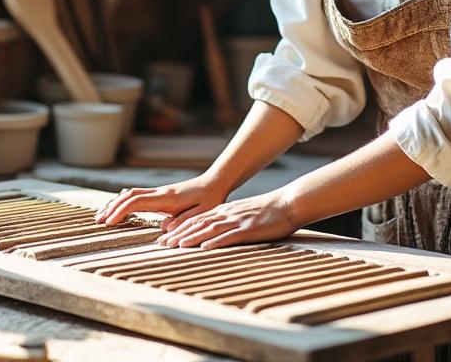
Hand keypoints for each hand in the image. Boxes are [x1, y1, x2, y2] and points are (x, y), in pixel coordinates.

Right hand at [94, 175, 228, 229]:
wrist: (215, 183)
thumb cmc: (210, 200)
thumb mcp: (202, 213)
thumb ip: (184, 221)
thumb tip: (164, 229)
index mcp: (166, 198)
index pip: (136, 201)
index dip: (120, 211)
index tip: (108, 222)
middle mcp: (159, 193)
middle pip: (128, 196)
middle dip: (112, 208)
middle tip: (98, 221)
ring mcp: (159, 192)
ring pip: (131, 194)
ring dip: (115, 204)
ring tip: (102, 216)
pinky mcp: (160, 194)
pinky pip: (137, 195)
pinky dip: (124, 201)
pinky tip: (118, 206)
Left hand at [154, 190, 299, 248]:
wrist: (288, 202)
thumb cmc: (269, 211)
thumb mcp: (244, 214)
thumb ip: (230, 221)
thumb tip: (216, 232)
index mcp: (225, 211)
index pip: (196, 219)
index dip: (179, 228)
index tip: (165, 237)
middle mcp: (227, 214)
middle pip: (198, 224)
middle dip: (178, 234)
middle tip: (162, 244)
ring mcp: (238, 221)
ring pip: (209, 229)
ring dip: (191, 237)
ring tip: (176, 246)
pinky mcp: (249, 228)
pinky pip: (230, 236)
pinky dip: (216, 242)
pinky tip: (204, 248)